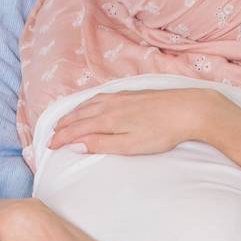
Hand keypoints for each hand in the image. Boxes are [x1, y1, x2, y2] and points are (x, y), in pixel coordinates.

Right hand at [47, 87, 214, 155]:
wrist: (189, 109)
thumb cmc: (162, 132)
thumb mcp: (130, 145)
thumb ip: (102, 144)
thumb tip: (77, 144)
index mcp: (108, 119)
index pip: (77, 129)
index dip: (62, 138)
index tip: (51, 146)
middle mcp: (110, 105)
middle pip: (80, 115)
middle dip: (64, 125)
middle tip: (52, 134)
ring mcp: (121, 97)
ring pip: (89, 104)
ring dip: (74, 113)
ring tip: (65, 120)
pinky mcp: (132, 94)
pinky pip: (101, 97)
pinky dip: (88, 103)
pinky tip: (91, 105)